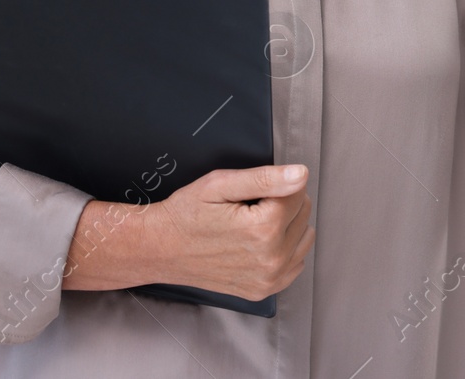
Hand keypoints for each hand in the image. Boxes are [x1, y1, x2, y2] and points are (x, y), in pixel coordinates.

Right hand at [145, 164, 315, 300]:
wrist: (160, 249)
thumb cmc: (186, 214)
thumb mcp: (220, 184)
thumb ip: (265, 178)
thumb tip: (300, 174)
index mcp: (263, 228)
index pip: (298, 190)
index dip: (275, 184)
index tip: (251, 192)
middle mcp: (270, 257)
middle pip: (303, 213)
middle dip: (282, 203)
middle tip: (249, 207)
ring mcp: (268, 278)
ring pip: (304, 236)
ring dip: (287, 226)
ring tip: (253, 224)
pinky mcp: (263, 290)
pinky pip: (296, 262)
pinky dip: (285, 249)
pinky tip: (260, 243)